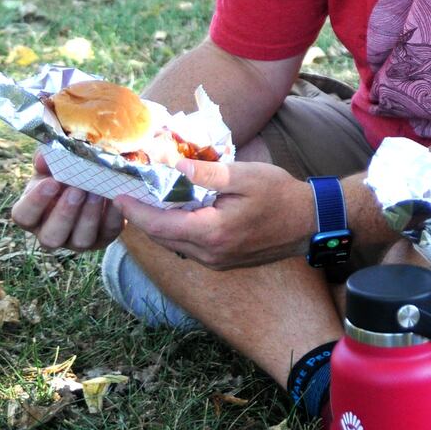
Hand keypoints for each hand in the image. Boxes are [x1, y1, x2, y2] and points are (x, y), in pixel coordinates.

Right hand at [10, 149, 122, 250]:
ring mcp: (77, 241)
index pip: (23, 216)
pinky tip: (116, 198)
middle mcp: (51, 233)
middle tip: (77, 189)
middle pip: (50, 237)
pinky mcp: (102, 239)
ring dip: (89, 216)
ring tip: (97, 193)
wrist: (95, 180)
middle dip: (65, 213)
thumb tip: (44, 156)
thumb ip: (46, 159)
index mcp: (33, 215)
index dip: (35, 202)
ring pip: (80, 241)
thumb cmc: (64, 175)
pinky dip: (114, 215)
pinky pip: (108, 232)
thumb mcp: (53, 165)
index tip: (52, 182)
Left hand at [115, 158, 314, 269]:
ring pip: (174, 245)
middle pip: (161, 237)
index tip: (119, 194)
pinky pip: (190, 248)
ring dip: (160, 225)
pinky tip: (181, 213)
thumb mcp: (245, 176)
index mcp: (211, 232)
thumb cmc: (281, 195)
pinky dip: (178, 231)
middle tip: (131, 193)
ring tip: (151, 201)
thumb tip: (173, 166)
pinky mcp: (224, 263)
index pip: (159, 224)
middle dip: (143, 217)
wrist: (310, 223)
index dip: (135, 209)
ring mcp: (216, 262)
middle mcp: (209, 254)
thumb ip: (207, 173)